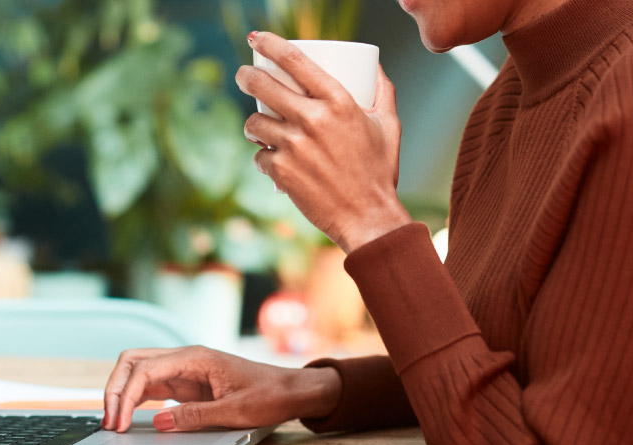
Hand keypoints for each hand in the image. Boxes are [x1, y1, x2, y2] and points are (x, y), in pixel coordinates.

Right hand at [101, 346, 340, 432]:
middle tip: (108, 419)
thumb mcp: (234, 412)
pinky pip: (152, 384)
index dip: (125, 394)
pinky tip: (128, 415)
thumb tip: (159, 422)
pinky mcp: (187, 382)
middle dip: (115, 387)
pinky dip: (135, 398)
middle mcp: (186, 358)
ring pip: (139, 372)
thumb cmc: (269, 394)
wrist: (290, 390)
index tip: (118, 421)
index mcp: (196, 358)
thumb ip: (195, 416)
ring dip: (122, 393)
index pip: (145, 368)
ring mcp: (185, 369)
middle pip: (134, 362)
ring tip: (113, 420)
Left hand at [237, 31, 410, 251]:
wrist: (369, 217)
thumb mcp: (388, 125)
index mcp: (338, 101)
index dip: (270, 43)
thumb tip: (374, 65)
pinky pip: (259, 156)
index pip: (294, 60)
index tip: (257, 39)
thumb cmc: (379, 171)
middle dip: (246, 76)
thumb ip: (383, 91)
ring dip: (252, 124)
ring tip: (258, 128)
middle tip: (244, 77)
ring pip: (253, 122)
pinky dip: (263, 158)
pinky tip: (271, 161)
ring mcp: (294, 145)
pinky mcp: (281, 171)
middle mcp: (313, 119)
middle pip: (262, 84)